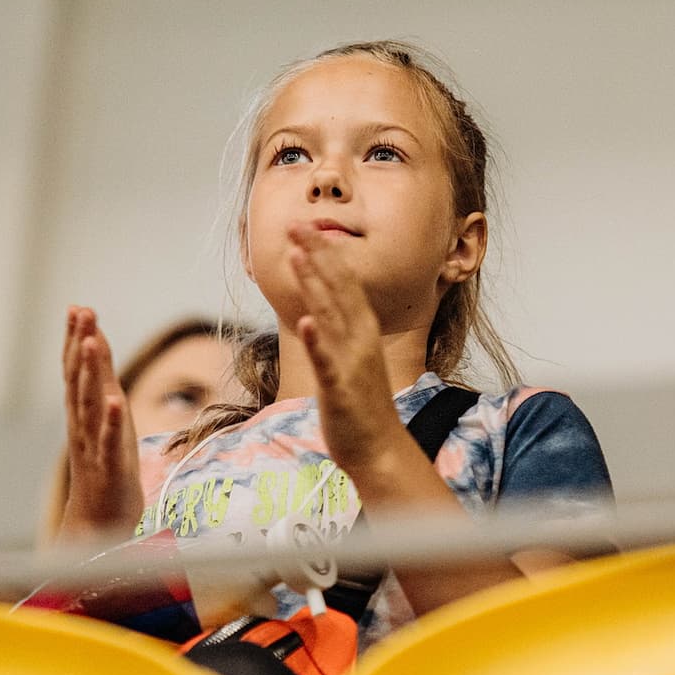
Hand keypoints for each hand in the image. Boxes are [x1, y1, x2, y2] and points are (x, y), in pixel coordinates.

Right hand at [58, 305, 142, 539]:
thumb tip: (96, 348)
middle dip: (79, 344)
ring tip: (91, 343)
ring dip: (90, 373)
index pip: (76, 370)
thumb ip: (100, 387)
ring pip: (90, 405)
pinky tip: (115, 400)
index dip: (75, 339)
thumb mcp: (104, 422)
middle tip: (81, 312)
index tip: (78, 308)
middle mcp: (84, 426)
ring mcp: (94, 446)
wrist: (96, 524)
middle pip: (79, 379)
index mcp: (83, 414)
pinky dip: (111, 421)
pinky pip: (109, 442)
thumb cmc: (104, 469)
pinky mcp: (110, 468)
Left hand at [287, 226, 409, 483]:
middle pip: (338, 289)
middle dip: (317, 256)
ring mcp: (351, 362)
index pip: (343, 282)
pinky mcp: (341, 388)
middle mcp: (359, 340)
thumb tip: (320, 308)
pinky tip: (306, 323)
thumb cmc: (360, 405)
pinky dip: (318, 342)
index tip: (304, 228)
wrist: (378, 449)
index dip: (324, 254)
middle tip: (296, 225)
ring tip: (297, 256)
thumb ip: (336, 331)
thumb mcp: (349, 358)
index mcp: (361, 331)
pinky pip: (328, 362)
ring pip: (330, 316)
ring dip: (314, 285)